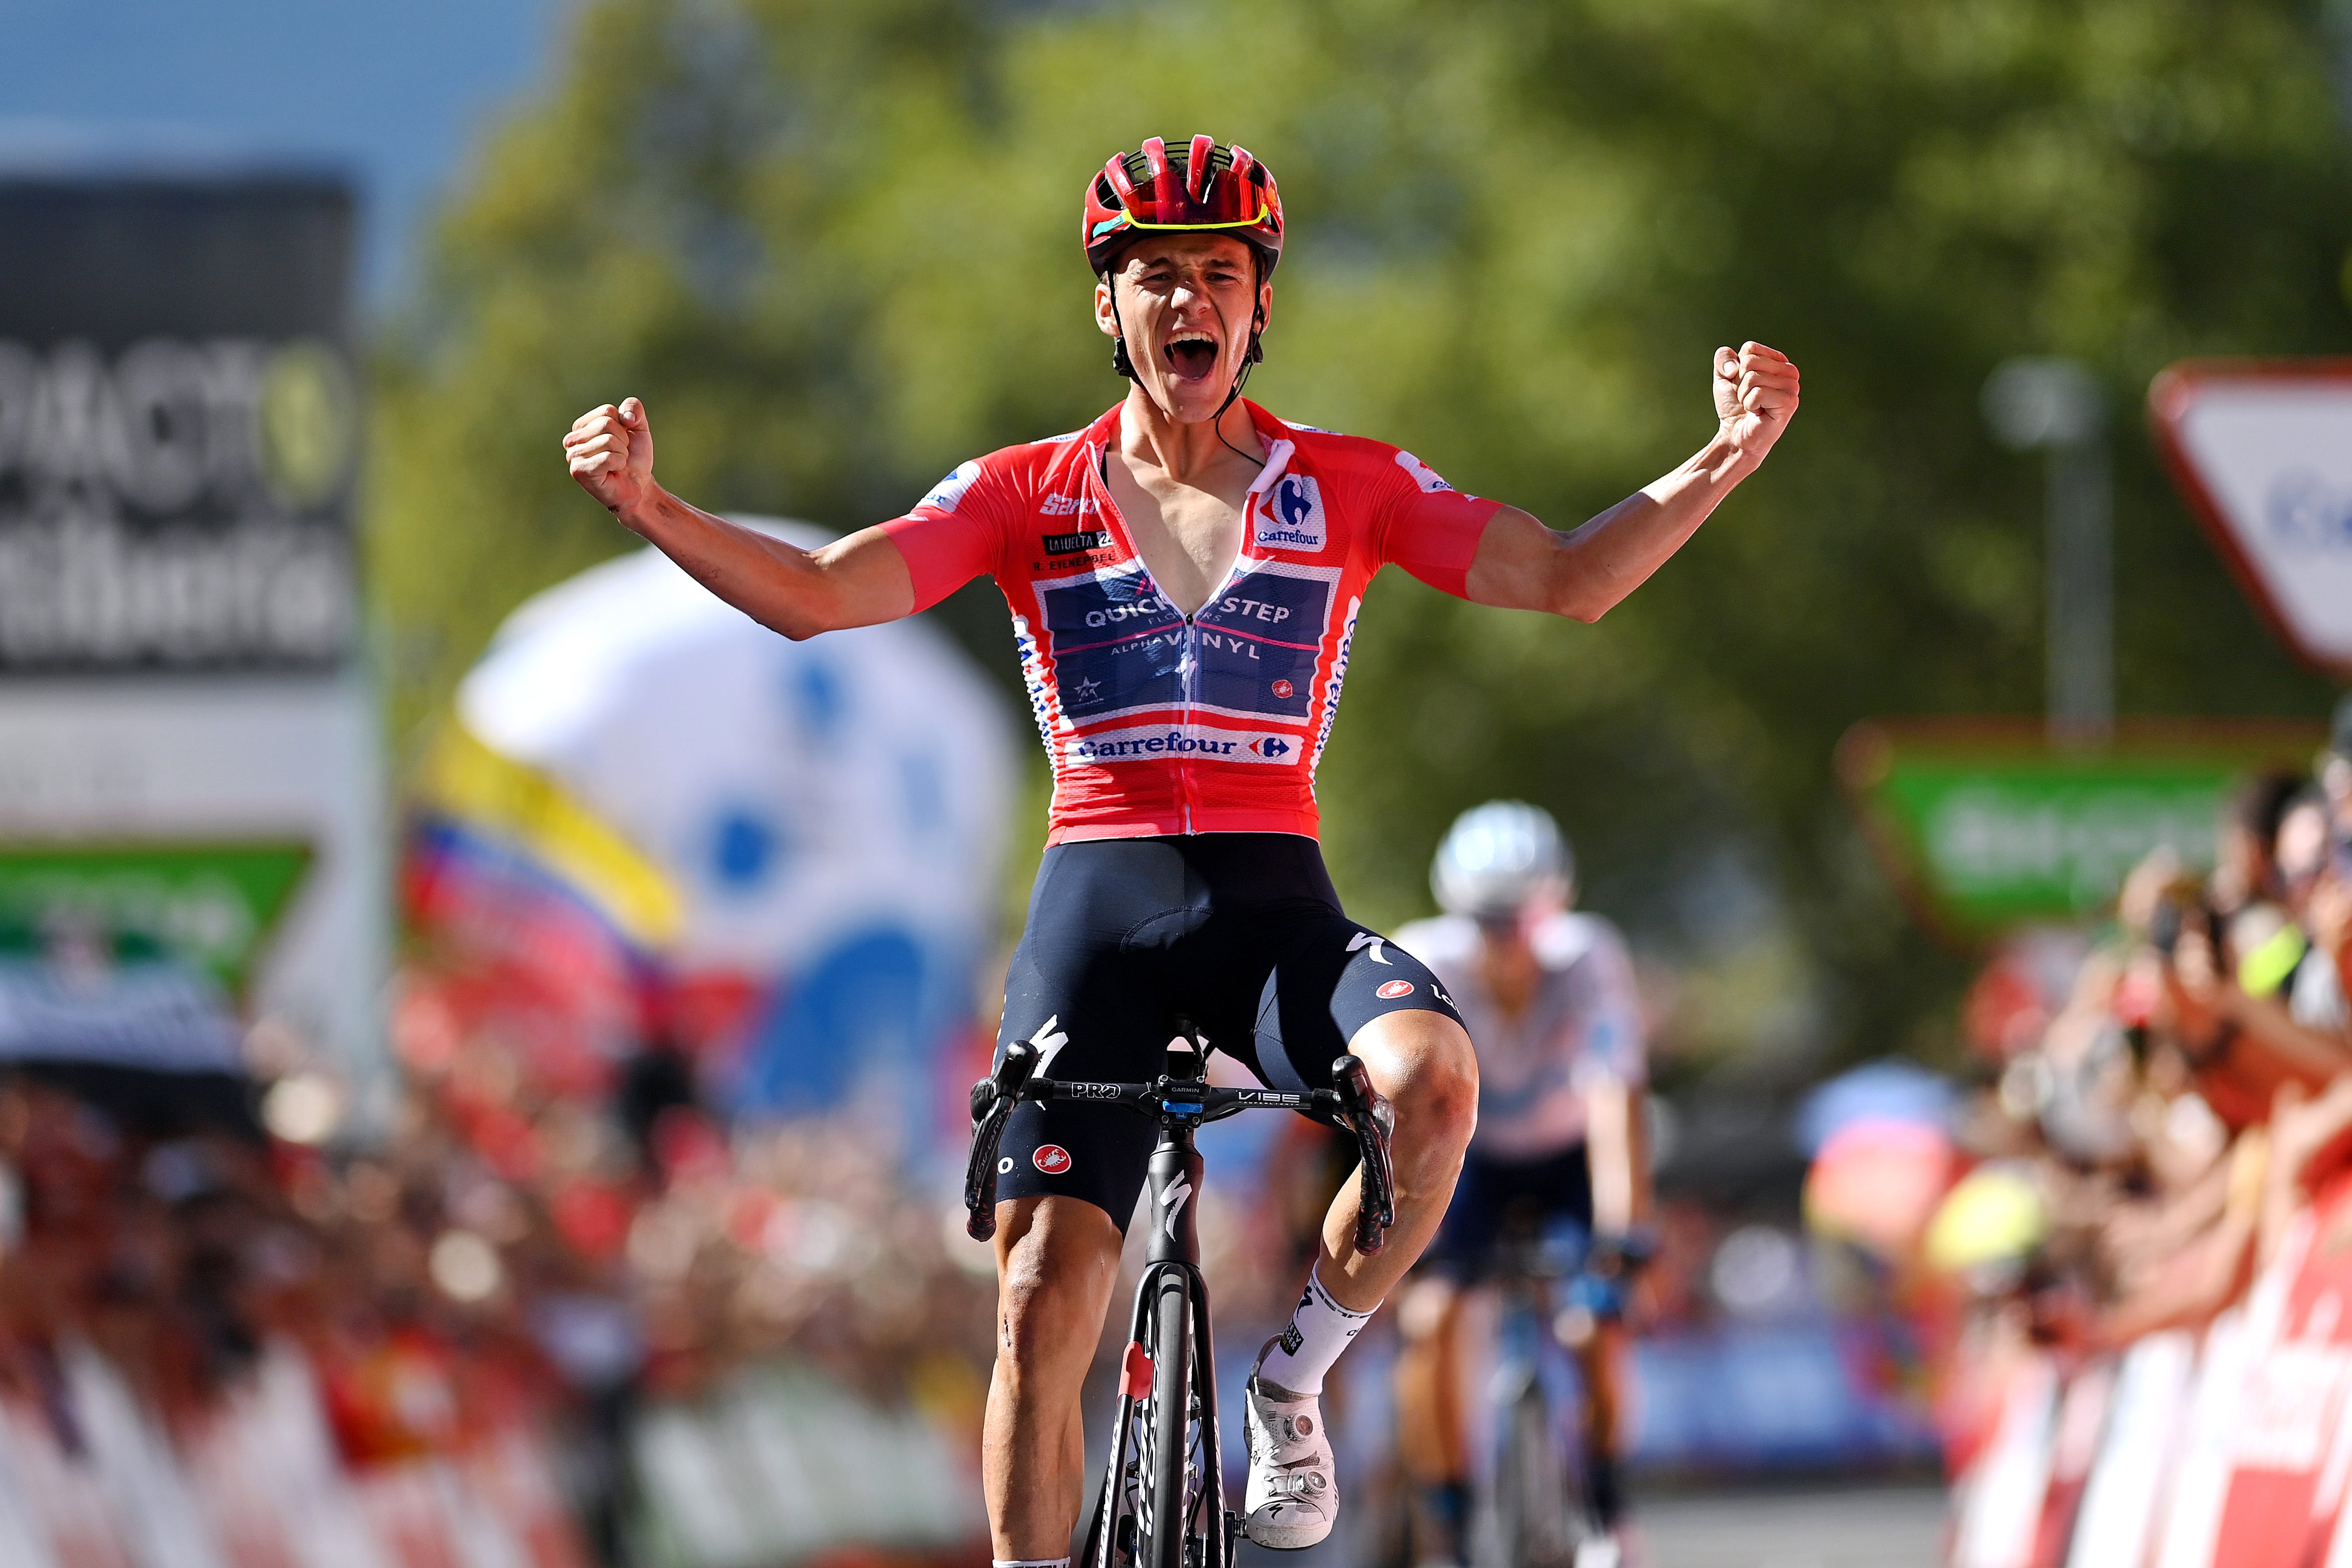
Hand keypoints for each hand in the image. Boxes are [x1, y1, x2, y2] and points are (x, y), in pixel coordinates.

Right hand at [564, 398, 657, 524]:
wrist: (639, 485)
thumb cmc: (634, 457)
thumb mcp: (639, 427)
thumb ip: (633, 407)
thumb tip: (626, 416)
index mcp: (582, 426)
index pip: (607, 411)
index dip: (623, 426)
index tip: (623, 441)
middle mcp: (572, 440)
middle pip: (606, 424)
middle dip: (623, 440)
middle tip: (621, 455)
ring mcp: (573, 456)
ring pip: (608, 440)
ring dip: (621, 453)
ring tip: (617, 464)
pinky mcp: (579, 471)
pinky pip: (607, 457)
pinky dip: (619, 463)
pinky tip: (614, 471)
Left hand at [1712, 341, 1799, 463]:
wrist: (1735, 434)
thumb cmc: (1734, 406)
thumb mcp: (1723, 376)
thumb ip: (1723, 357)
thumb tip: (1734, 367)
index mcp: (1778, 361)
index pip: (1750, 348)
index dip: (1737, 368)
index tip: (1743, 385)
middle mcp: (1789, 371)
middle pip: (1750, 362)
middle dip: (1740, 383)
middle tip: (1748, 398)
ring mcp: (1792, 386)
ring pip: (1753, 377)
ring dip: (1744, 396)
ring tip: (1753, 406)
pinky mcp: (1789, 402)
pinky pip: (1758, 393)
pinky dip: (1750, 405)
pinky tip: (1758, 413)